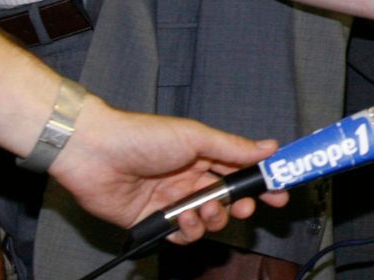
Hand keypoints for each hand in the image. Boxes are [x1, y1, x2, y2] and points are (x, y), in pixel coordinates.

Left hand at [48, 99, 286, 242]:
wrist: (94, 153)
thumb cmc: (143, 137)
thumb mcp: (196, 138)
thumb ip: (234, 148)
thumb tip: (271, 148)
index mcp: (202, 155)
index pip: (240, 171)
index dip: (260, 183)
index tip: (279, 192)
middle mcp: (189, 179)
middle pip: (227, 200)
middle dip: (240, 206)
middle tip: (245, 208)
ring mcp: (172, 202)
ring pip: (208, 220)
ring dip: (213, 219)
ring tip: (204, 209)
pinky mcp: (153, 221)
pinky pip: (181, 235)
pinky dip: (189, 232)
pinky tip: (184, 221)